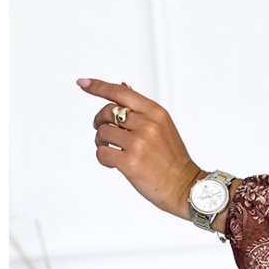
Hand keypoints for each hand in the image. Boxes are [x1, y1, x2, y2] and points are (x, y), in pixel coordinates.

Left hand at [76, 77, 202, 219]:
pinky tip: (114, 163)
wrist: (184, 186)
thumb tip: (123, 86)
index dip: (99, 87)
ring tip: (113, 150)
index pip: (121, 93)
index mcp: (156, 113)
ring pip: (102, 132)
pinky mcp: (130, 162)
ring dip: (102, 141)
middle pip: (107, 112)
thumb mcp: (162, 126)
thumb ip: (141, 108)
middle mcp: (147, 125)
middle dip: (100, 121)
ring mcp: (138, 144)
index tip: (84, 83)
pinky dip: (103, 157)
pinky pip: (102, 152)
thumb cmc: (172, 158)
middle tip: (106, 132)